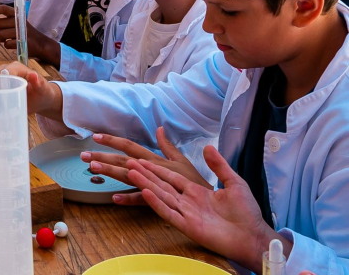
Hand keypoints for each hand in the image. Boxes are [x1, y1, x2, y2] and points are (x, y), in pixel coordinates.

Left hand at [0, 5, 59, 66]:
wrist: (41, 44)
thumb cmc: (23, 33)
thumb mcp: (11, 25)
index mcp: (17, 15)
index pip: (3, 8)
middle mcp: (19, 21)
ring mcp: (22, 32)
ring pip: (1, 34)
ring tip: (4, 39)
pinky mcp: (23, 42)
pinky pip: (7, 44)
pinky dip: (7, 45)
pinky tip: (12, 44)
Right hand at [0, 60, 62, 114]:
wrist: (41, 100)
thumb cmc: (43, 92)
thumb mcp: (43, 89)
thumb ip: (39, 83)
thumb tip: (33, 74)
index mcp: (18, 68)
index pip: (6, 71)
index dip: (1, 80)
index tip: (0, 93)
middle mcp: (8, 70)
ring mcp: (2, 78)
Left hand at [81, 128, 209, 205]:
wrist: (208, 199)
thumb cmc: (193, 179)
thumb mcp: (181, 159)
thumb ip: (167, 145)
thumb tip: (159, 128)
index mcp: (155, 159)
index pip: (130, 146)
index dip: (113, 140)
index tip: (95, 136)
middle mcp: (152, 169)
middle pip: (124, 161)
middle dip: (103, 156)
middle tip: (83, 155)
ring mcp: (154, 184)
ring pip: (129, 177)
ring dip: (111, 172)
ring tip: (92, 169)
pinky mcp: (159, 200)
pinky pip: (142, 200)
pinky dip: (129, 199)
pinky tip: (114, 198)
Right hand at [127, 145, 287, 271]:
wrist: (253, 236)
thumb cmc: (246, 212)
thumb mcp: (234, 182)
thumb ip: (219, 165)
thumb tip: (208, 146)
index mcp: (196, 191)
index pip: (171, 177)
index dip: (156, 168)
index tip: (141, 160)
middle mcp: (187, 201)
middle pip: (161, 184)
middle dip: (145, 174)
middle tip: (129, 163)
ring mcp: (186, 214)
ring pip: (161, 196)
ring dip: (146, 184)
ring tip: (131, 173)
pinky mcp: (187, 225)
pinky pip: (169, 213)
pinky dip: (157, 203)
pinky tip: (146, 193)